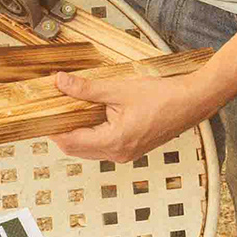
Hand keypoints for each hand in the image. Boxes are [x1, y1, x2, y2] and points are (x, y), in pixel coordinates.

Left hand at [52, 68, 206, 164]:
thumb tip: (62, 83)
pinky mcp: (132, 149)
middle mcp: (119, 153)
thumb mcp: (119, 88)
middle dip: (62, 132)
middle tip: (52, 112)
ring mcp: (126, 153)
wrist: (193, 102)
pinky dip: (92, 134)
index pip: (71, 141)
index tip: (43, 116)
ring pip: (89, 149)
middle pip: (77, 149)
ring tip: (70, 111)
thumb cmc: (165, 97)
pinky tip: (91, 116)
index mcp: (114, 141)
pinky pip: (103, 146)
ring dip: (77, 133)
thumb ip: (87, 88)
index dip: (53, 129)